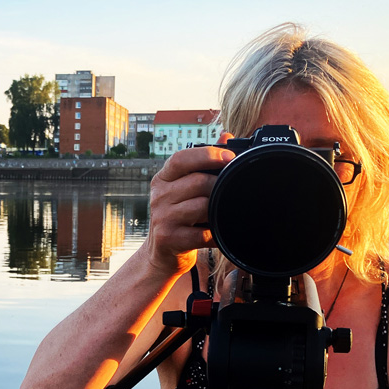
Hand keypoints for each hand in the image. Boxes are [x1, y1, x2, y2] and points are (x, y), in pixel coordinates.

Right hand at [145, 144, 233, 275]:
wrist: (162, 253)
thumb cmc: (179, 217)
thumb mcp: (184, 188)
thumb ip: (203, 163)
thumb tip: (225, 135)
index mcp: (163, 179)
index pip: (181, 158)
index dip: (207, 155)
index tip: (229, 157)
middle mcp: (159, 196)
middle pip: (198, 182)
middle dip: (219, 186)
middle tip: (228, 192)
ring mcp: (162, 218)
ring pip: (201, 206)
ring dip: (217, 211)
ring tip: (218, 214)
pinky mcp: (168, 239)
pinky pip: (202, 233)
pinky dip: (215, 234)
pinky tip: (216, 233)